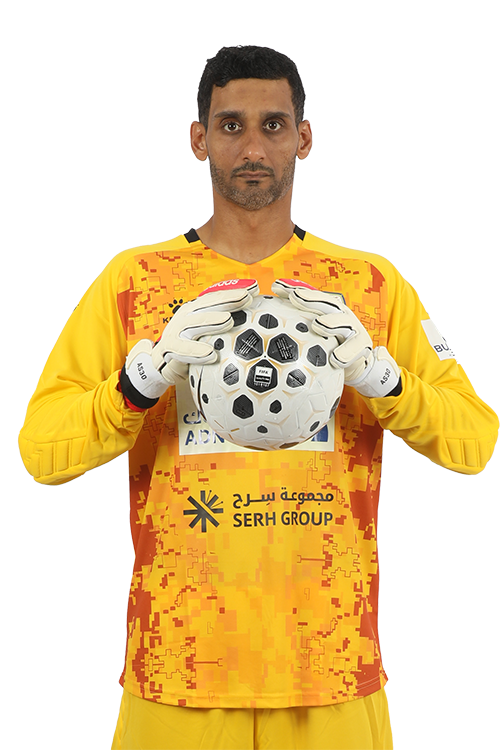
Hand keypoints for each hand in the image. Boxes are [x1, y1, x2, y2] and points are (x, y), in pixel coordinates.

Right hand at [121, 279, 258, 408]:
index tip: (254, 289)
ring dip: (212, 321)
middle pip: (207, 305)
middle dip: (227, 300)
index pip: (217, 297)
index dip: (234, 291)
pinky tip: (211, 354)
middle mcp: (185, 317)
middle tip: (245, 298)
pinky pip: (182, 350)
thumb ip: (225, 325)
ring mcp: (176, 331)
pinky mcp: (168, 349)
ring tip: (229, 320)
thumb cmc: (191, 347)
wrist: (163, 364)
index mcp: (196, 310)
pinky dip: (196, 352)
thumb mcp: (208, 334)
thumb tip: (256, 320)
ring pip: (194, 324)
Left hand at [271, 278, 400, 397]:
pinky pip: (356, 348)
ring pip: (343, 323)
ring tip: (318, 325)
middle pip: (326, 303)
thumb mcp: (308, 338)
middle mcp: (340, 315)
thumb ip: (291, 331)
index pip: (308, 295)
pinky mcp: (363, 346)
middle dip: (310, 298)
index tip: (275, 287)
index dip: (293, 289)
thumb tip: (260, 331)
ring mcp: (353, 329)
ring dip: (331, 323)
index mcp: (326, 310)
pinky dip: (346, 353)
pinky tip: (335, 358)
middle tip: (295, 297)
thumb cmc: (325, 349)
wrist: (353, 364)